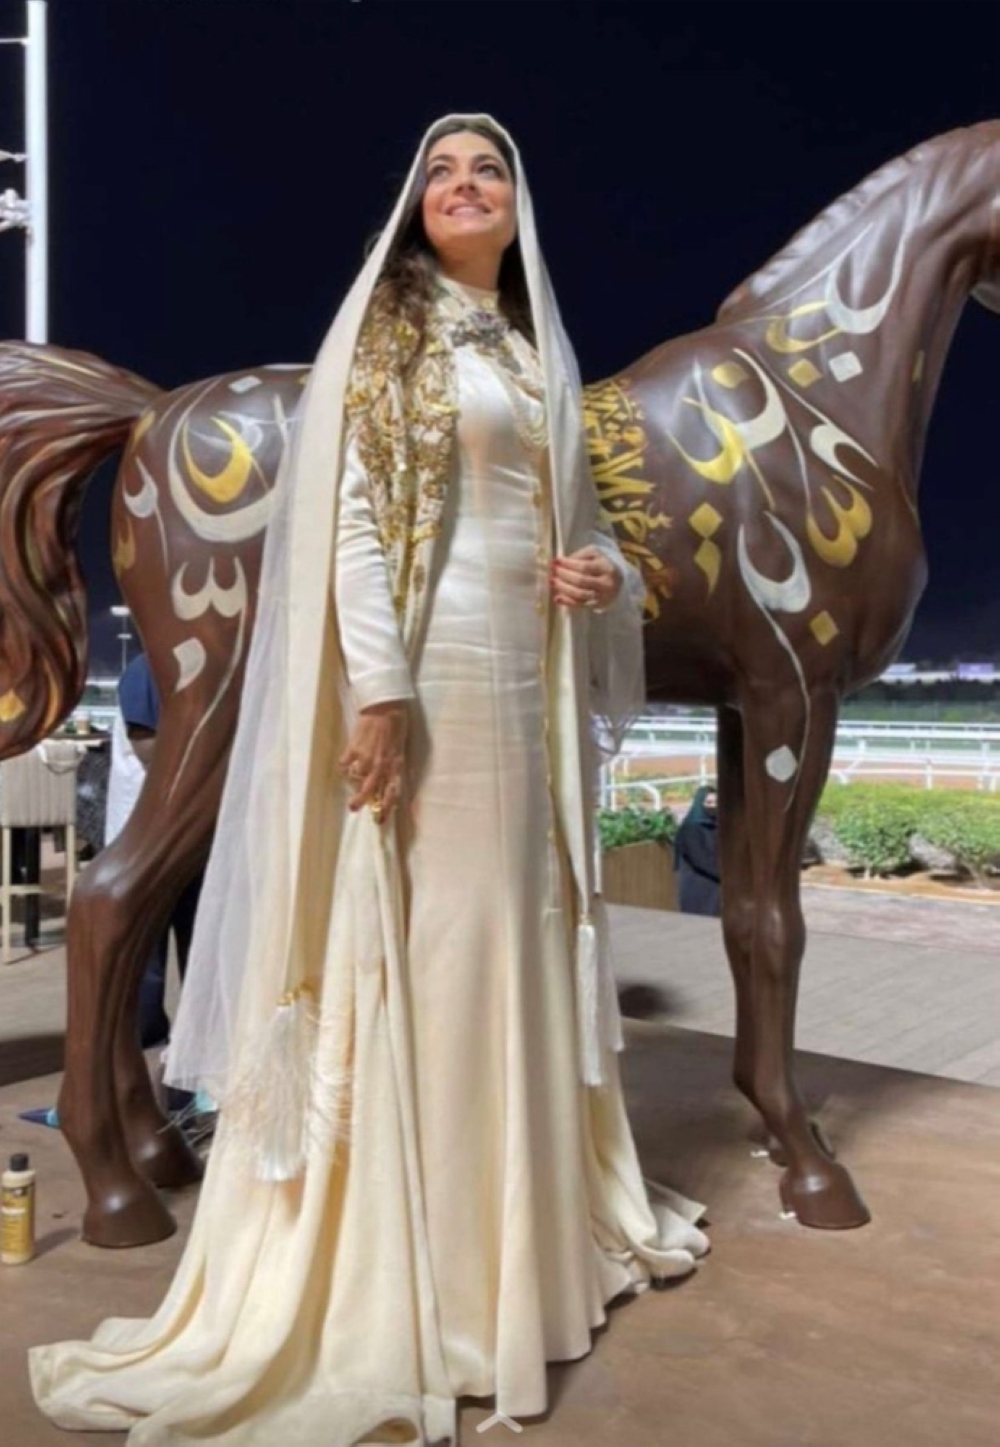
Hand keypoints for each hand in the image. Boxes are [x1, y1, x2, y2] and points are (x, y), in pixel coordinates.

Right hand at [338, 701, 407, 823]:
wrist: (386, 705)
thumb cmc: (397, 726)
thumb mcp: (401, 748)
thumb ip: (394, 765)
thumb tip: (387, 781)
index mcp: (395, 764)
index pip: (391, 791)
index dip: (386, 807)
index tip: (380, 820)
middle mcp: (380, 763)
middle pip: (369, 789)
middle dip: (360, 801)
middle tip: (352, 808)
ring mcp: (366, 756)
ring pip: (355, 777)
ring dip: (354, 779)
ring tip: (353, 775)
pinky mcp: (353, 747)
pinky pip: (345, 763)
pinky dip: (345, 764)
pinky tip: (347, 761)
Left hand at [550, 546, 621, 611]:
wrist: (618, 580)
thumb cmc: (602, 563)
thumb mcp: (595, 554)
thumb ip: (579, 555)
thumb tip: (560, 562)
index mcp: (606, 567)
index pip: (585, 567)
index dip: (569, 564)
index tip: (556, 561)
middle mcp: (606, 583)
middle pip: (582, 581)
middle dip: (564, 576)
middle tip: (553, 572)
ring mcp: (602, 596)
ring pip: (580, 595)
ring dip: (564, 589)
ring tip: (552, 582)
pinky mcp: (597, 605)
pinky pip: (580, 605)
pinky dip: (567, 602)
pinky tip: (557, 598)